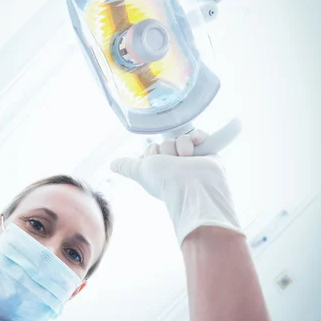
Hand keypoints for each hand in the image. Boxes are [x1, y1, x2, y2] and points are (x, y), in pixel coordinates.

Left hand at [110, 130, 243, 245]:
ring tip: (187, 158)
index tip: (157, 163)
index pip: (153, 147)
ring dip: (182, 144)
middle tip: (174, 162)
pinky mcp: (208, 152)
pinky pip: (199, 135)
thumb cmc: (166, 181)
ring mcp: (192, 157)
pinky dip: (198, 137)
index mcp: (161, 168)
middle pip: (166, 140)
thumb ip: (127, 166)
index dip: (153, 152)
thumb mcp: (140, 171)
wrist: (194, 186)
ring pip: (181, 136)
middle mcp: (176, 163)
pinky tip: (197, 144)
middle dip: (168, 148)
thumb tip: (112, 164)